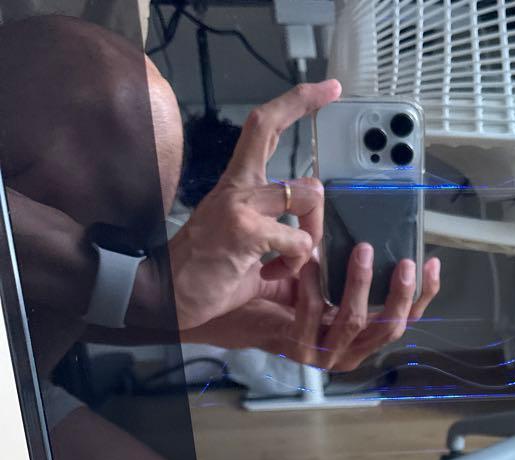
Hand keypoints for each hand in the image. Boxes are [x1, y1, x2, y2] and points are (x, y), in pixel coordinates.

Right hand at [147, 80, 341, 330]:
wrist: (165, 297)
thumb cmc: (207, 276)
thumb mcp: (252, 255)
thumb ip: (285, 248)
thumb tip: (316, 257)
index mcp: (238, 184)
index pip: (265, 125)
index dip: (298, 101)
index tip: (329, 88)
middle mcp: (238, 185)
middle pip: (276, 131)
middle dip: (313, 163)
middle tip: (315, 220)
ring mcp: (240, 204)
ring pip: (307, 195)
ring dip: (311, 235)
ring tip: (286, 262)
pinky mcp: (246, 230)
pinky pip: (299, 241)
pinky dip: (296, 264)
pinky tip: (273, 274)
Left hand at [185, 250, 440, 371]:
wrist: (238, 314)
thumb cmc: (284, 295)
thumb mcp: (329, 279)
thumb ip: (354, 267)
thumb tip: (377, 229)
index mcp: (364, 336)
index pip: (405, 319)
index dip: (423, 294)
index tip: (430, 264)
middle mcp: (350, 351)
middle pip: (390, 327)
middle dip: (399, 294)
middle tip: (402, 261)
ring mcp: (325, 354)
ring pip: (356, 321)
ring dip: (361, 284)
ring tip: (362, 251)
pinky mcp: (299, 349)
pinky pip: (314, 315)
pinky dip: (315, 286)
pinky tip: (312, 262)